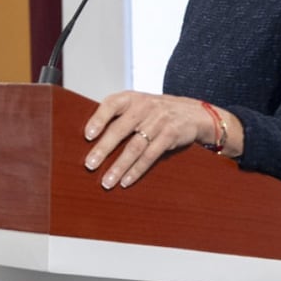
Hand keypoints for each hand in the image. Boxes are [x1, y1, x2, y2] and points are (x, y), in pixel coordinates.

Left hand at [83, 90, 207, 188]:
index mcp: (132, 98)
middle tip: (90, 165)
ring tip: (107, 181)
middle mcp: (145, 107)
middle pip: (120, 129)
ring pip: (135, 146)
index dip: (98, 119)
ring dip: (119, 166)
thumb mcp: (139, 105)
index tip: (87, 135)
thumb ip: (119, 116)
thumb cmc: (157, 112)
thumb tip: (90, 139)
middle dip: (104, 149)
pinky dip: (137, 170)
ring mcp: (159, 121)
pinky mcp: (170, 135)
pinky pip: (151, 155)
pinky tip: (126, 181)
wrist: (193, 112)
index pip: (111, 104)